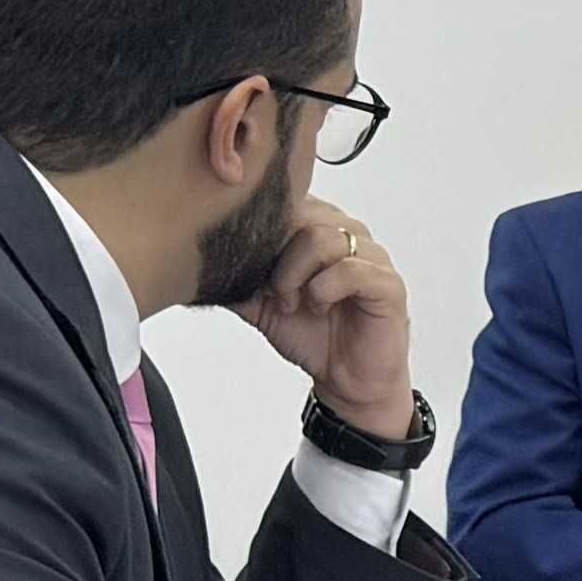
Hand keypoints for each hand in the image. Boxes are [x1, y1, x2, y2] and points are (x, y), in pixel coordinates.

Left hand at [236, 202, 415, 436]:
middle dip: (274, 255)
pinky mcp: (387, 284)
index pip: (288, 200)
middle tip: (271, 290)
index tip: (246, 259)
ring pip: (322, 238)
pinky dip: (323, 290)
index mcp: (319, 228)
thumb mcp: (260, 303)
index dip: (262, 228)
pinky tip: (317, 307)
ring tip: (292, 302)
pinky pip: (350, 270)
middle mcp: (346, 234)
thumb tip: (194, 264)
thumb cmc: (314, 336)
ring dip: (294, 274)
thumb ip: (236, 277)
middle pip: (301, 213)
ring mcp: (370, 256)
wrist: (347, 380)